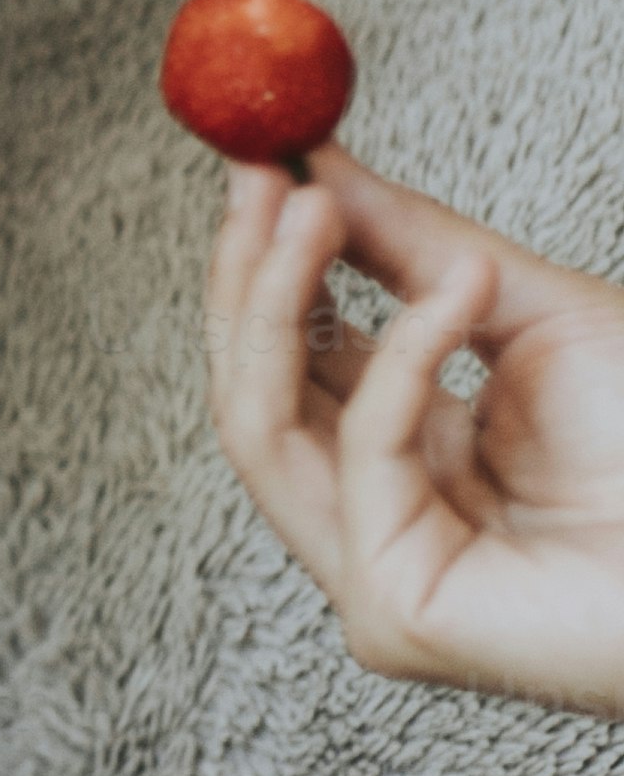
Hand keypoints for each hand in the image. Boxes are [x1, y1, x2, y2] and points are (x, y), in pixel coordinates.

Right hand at [204, 144, 623, 715]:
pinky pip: (363, 454)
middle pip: (254, 396)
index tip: (258, 167)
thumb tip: (316, 165)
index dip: (264, 265)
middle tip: (261, 179)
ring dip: (278, 301)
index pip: (295, 366)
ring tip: (315, 206)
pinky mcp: (393, 611)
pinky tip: (462, 291)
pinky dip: (404, 357)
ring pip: (263, 428)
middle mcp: (377, 520)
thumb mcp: (528, 309)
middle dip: (247, 277)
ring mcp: (375, 574)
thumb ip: (412, 247)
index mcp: (410, 461)